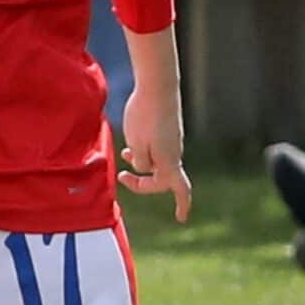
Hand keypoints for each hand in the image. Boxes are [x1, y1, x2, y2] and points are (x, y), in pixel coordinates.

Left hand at [117, 87, 191, 221]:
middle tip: (122, 177)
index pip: (179, 189)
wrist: (158, 85)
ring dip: (140, 164)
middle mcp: (175, 152)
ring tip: (124, 155)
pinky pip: (157, 148)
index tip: (180, 218)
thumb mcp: (137, 145)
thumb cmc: (145, 116)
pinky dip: (144, 151)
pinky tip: (131, 143)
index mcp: (169, 161)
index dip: (182, 205)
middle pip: (162, 177)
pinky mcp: (169, 129)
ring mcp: (173, 140)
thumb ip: (141, 163)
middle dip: (142, 182)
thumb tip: (144, 167)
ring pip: (157, 161)